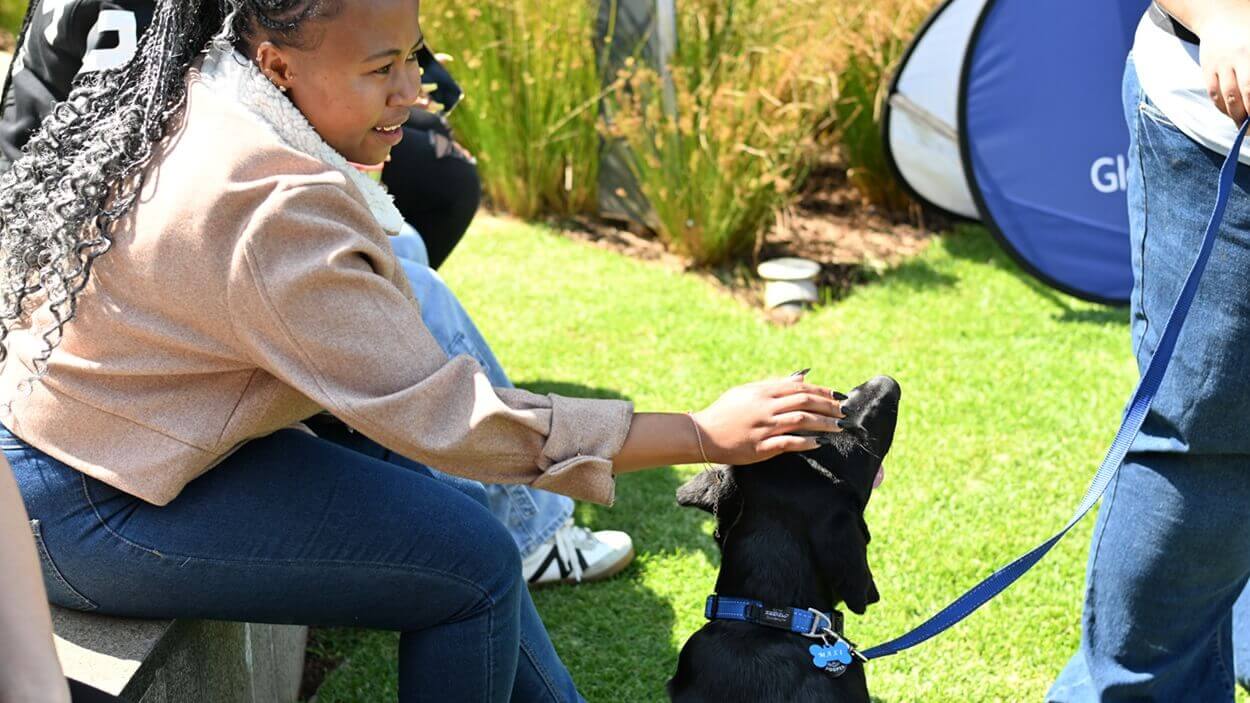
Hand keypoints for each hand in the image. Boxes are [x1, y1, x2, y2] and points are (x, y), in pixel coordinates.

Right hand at [690, 372, 843, 464]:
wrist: (703, 434)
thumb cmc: (725, 411)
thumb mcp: (748, 391)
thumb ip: (775, 384)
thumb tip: (802, 377)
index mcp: (762, 392)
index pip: (799, 388)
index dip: (822, 391)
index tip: (839, 396)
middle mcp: (765, 407)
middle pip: (804, 402)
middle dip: (829, 406)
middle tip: (845, 412)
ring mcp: (763, 427)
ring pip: (801, 421)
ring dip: (823, 423)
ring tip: (839, 427)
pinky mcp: (760, 447)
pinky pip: (788, 443)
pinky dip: (805, 442)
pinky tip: (818, 443)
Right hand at [1197, 5, 1249, 123]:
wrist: (1222, 16)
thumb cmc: (1249, 34)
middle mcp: (1238, 58)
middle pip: (1243, 94)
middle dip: (1248, 116)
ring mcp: (1221, 64)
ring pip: (1227, 96)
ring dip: (1235, 116)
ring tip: (1243, 128)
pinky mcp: (1208, 68)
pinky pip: (1214, 93)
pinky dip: (1222, 107)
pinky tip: (1230, 115)